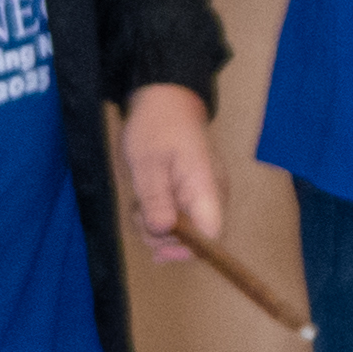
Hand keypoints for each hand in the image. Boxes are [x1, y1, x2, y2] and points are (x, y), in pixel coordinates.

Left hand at [116, 83, 226, 263]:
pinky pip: (180, 217)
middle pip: (198, 239)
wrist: (165, 101)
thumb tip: (163, 231)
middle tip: (139, 217)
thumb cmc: (157, 127)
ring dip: (158, 227)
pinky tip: (145, 203)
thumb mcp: (147, 163)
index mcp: (207, 188)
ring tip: (139, 205)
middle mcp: (212, 196)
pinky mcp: (193, 194)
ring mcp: (204, 195)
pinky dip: (160, 216)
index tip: (160, 249)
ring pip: (186, 230)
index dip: (189, 251)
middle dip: (165, 238)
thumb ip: (156, 198)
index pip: (213, 236)